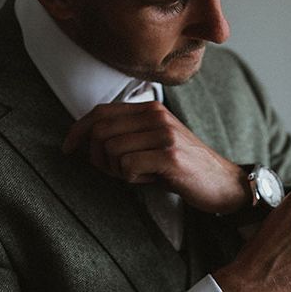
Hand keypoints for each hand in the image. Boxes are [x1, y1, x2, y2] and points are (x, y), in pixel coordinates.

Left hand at [63, 101, 248, 213]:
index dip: (78, 130)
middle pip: (101, 131)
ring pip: (111, 151)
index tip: (68, 148)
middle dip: (97, 157)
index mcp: (150, 109)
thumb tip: (83, 142)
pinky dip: (131, 180)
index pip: (100, 111)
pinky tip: (150, 181)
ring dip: (116, 171)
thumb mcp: (153, 144)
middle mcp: (156, 115)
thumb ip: (124, 136)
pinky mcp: (169, 156)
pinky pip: (127, 168)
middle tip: (113, 172)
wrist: (223, 183)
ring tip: (137, 177)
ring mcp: (164, 134)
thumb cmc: (182, 168)